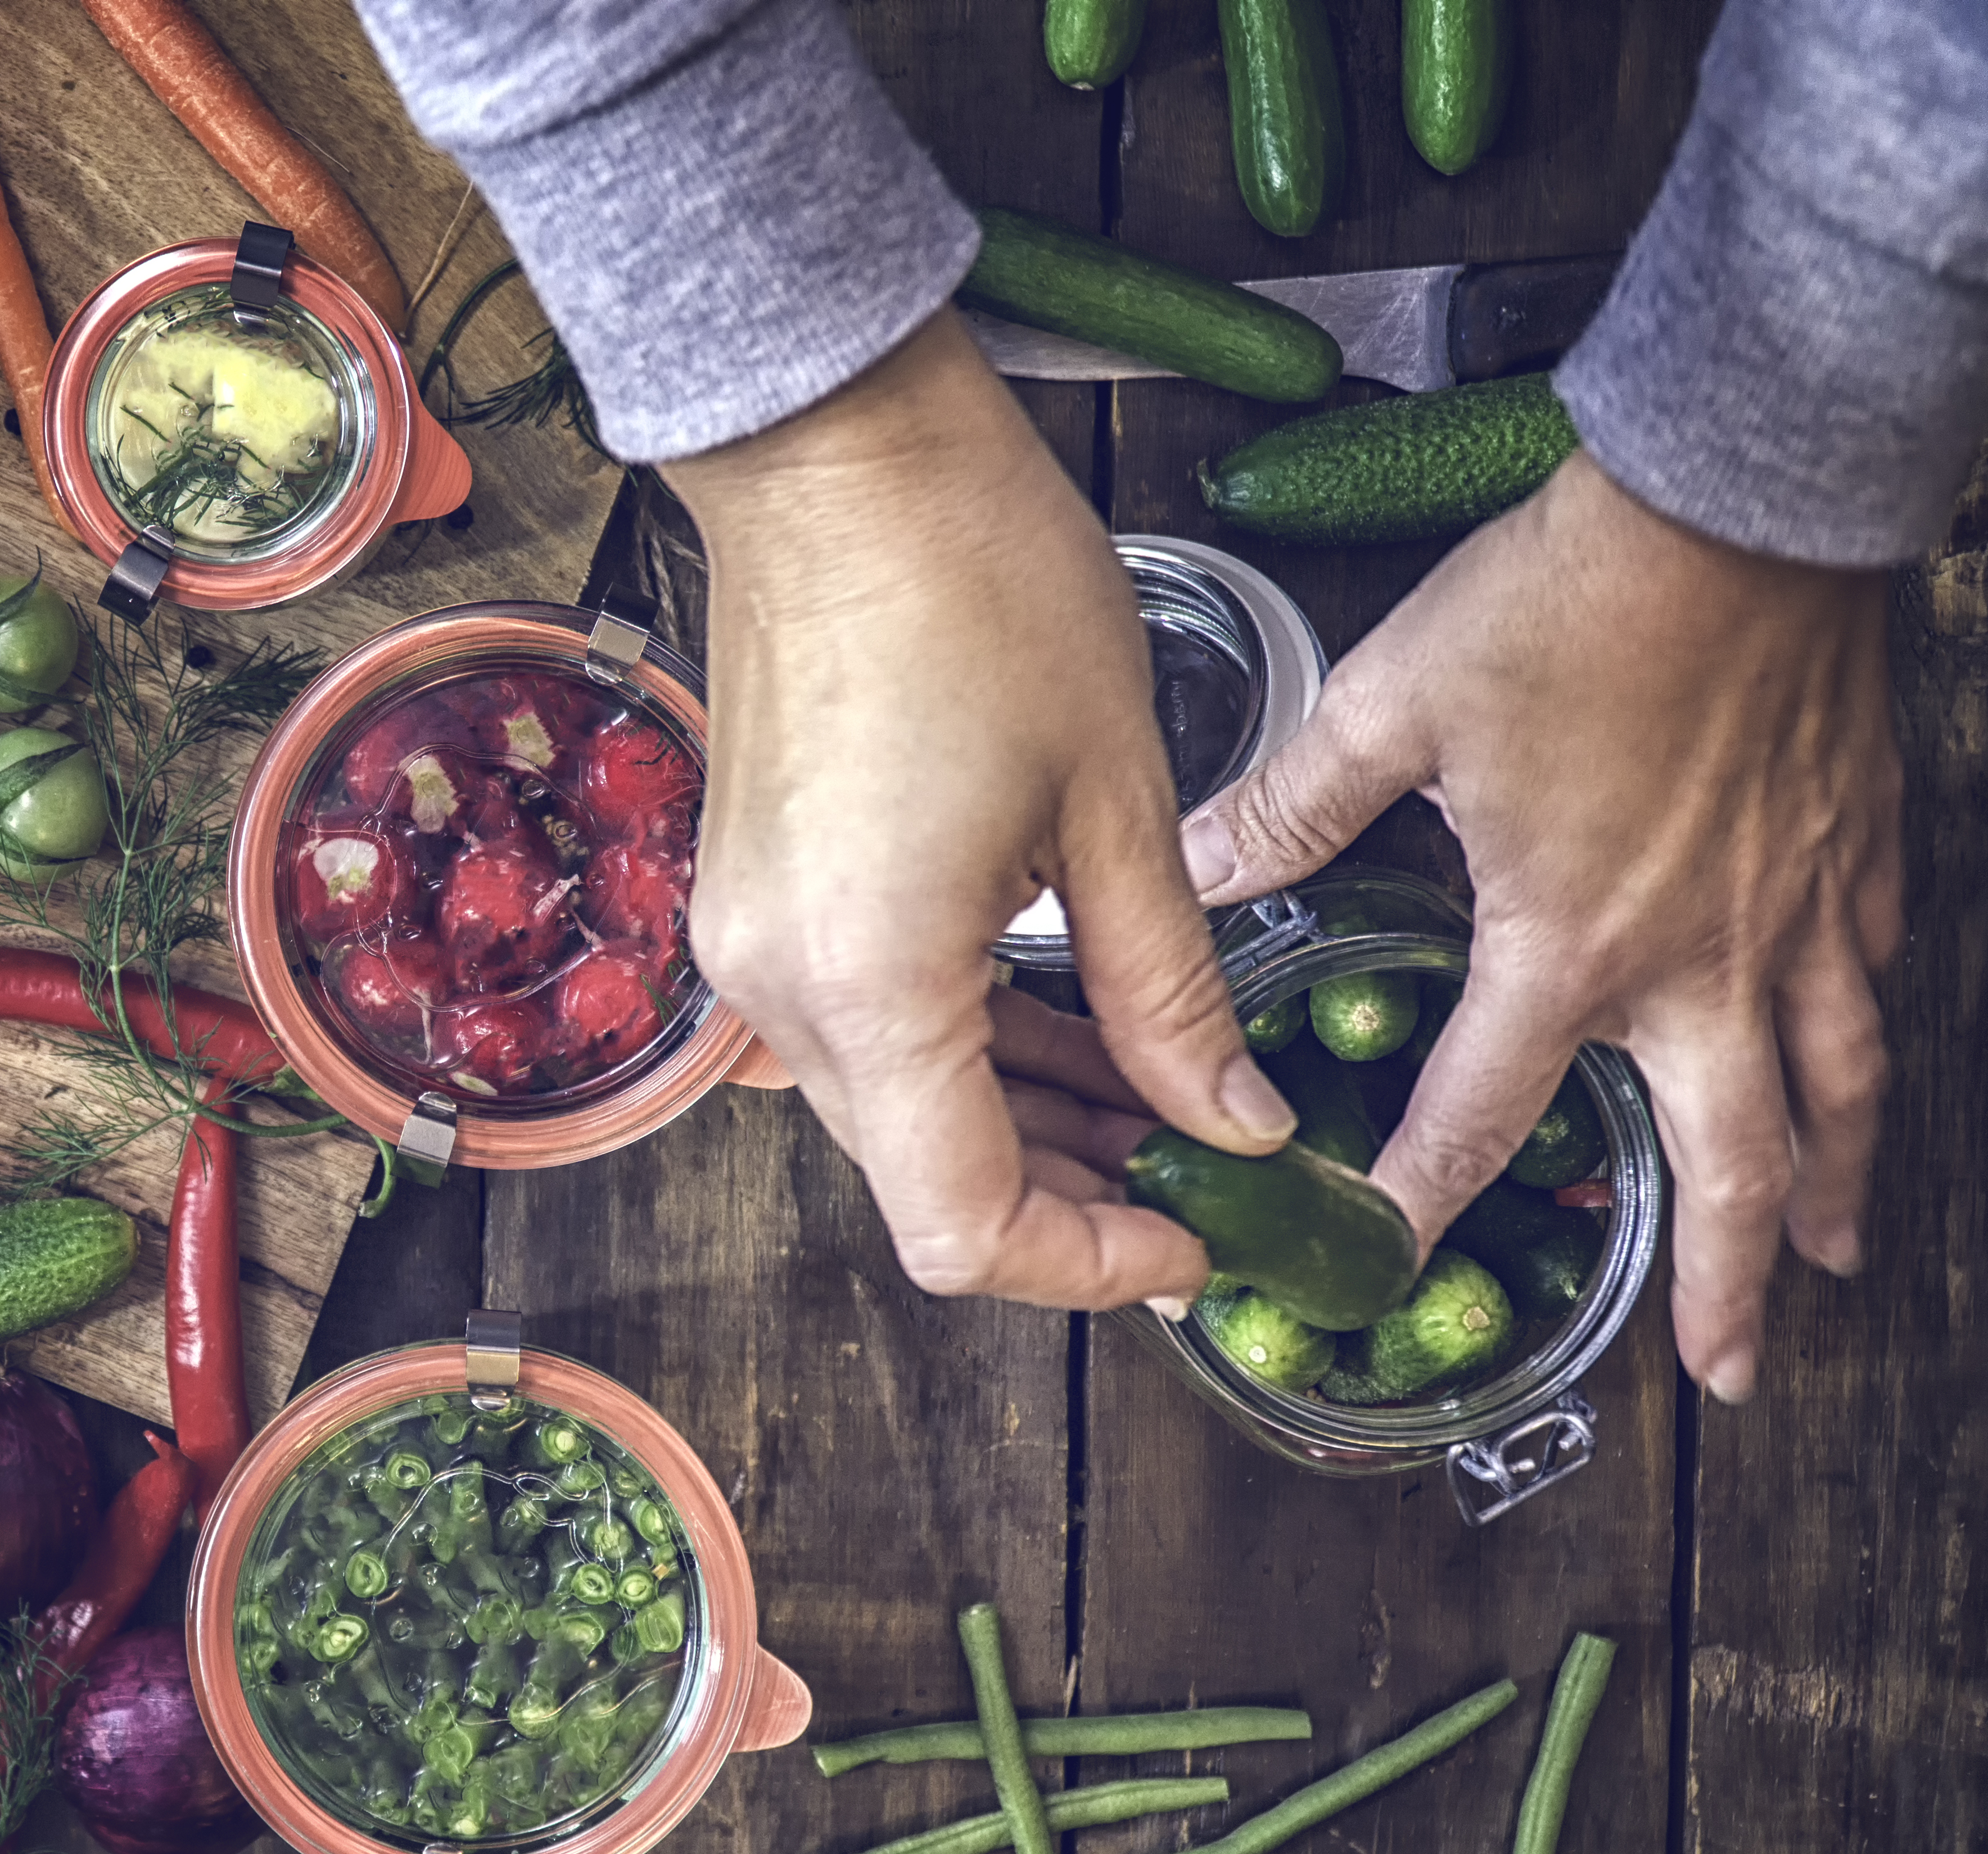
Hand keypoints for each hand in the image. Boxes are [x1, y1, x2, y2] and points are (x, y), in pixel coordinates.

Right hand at [658, 310, 1296, 1308]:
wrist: (835, 454)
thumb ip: (1169, 995)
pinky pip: (866, 1032)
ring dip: (1023, 1129)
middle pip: (925, 1183)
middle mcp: (783, 991)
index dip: (1090, 1265)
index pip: (965, 1227)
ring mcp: (753, 950)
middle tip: (1210, 1172)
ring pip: (896, 1116)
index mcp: (872, 981)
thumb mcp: (1117, 803)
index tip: (1199, 1238)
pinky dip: (966, 1056)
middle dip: (1074, 1202)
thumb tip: (1233, 1124)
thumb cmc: (973, 581)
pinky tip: (1070, 1025)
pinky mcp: (755, 903)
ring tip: (1163, 1098)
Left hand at [1178, 451, 1903, 1401]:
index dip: (1424, 1198)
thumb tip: (1196, 862)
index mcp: (1569, 943)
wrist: (1736, 503)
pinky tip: (1859, 1078)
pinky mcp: (1855, 850)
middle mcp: (1699, 959)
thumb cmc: (1569, 602)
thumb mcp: (1393, 704)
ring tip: (1832, 1269)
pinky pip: (1873, 982)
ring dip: (1831, 1192)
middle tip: (1726, 1372)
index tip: (1389, 1261)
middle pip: (1729, 1164)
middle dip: (1730, 1281)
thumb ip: (1290, 804)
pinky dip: (1868, 1048)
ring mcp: (1796, 912)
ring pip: (1833, 1094)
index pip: (1481, 1116)